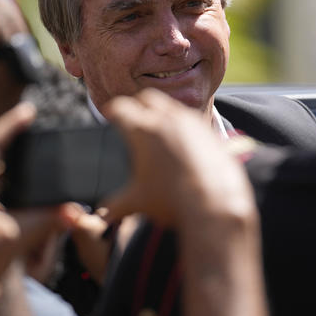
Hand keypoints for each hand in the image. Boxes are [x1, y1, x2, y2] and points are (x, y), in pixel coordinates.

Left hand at [0, 102, 78, 315]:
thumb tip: (76, 211)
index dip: (8, 125)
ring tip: (27, 135)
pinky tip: (24, 171)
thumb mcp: (14, 238)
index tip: (28, 111)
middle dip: (8, 131)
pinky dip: (11, 170)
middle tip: (29, 116)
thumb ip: (47, 221)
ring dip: (8, 148)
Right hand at [102, 89, 255, 228]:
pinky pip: (191, 119)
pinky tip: (180, 142)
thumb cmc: (174, 203)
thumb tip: (100, 217)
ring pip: (171, 105)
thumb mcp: (137, 203)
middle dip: (137, 105)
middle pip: (146, 98)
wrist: (215, 205)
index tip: (110, 115)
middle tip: (132, 118)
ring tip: (157, 129)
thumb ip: (114, 206)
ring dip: (161, 112)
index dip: (112, 110)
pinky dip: (181, 124)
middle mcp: (167, 120)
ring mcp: (191, 122)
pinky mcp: (208, 131)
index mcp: (143, 131)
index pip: (120, 107)